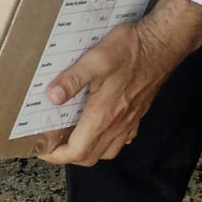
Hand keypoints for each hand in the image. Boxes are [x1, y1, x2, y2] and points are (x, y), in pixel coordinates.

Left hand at [38, 0, 201, 165]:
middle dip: (67, 156)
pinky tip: (94, 127)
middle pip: (90, 156)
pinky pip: (120, 139)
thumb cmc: (130, 50)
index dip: (56, 155)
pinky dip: (103, 142)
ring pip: (106, 151)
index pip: (78, 150)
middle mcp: (118, 124)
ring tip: (67, 137)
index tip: (41, 151)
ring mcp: (129, 121)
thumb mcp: (95, 59)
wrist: (161, 45)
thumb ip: (73, 79)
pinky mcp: (137, 114)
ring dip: (85, 151)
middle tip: (49, 144)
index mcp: (104, 114)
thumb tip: (52, 97)